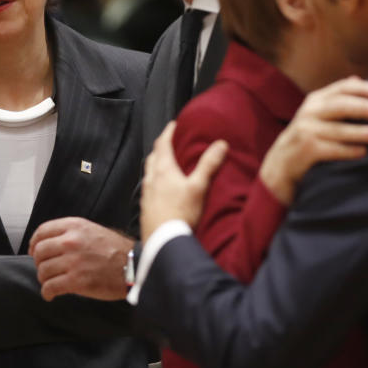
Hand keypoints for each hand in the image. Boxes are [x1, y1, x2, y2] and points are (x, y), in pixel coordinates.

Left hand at [29, 217, 133, 300]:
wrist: (133, 266)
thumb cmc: (117, 250)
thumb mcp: (93, 230)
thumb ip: (72, 233)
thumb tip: (52, 242)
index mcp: (74, 227)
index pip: (42, 231)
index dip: (34, 242)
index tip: (33, 250)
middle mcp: (71, 242)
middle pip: (40, 251)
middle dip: (39, 262)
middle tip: (44, 268)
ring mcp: (72, 261)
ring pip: (43, 270)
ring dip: (44, 278)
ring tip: (50, 282)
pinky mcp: (76, 281)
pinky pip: (50, 287)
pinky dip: (47, 293)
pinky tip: (50, 294)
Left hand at [140, 121, 227, 238]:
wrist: (163, 242)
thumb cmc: (180, 214)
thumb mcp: (199, 187)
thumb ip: (209, 165)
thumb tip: (220, 144)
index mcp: (163, 170)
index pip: (162, 144)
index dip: (168, 132)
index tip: (174, 125)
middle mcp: (151, 180)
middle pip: (153, 157)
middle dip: (161, 148)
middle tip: (170, 143)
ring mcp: (146, 194)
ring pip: (149, 173)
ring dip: (156, 165)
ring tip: (167, 165)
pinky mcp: (146, 208)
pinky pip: (149, 189)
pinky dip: (155, 182)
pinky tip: (163, 191)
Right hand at [260, 77, 367, 204]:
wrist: (281, 164)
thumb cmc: (308, 137)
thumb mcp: (319, 114)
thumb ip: (337, 99)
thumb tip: (358, 78)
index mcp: (316, 100)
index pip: (341, 88)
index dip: (362, 88)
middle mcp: (308, 113)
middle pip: (338, 105)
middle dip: (362, 107)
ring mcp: (305, 131)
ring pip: (336, 129)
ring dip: (358, 131)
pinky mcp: (305, 150)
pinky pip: (330, 149)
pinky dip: (348, 151)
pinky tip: (363, 152)